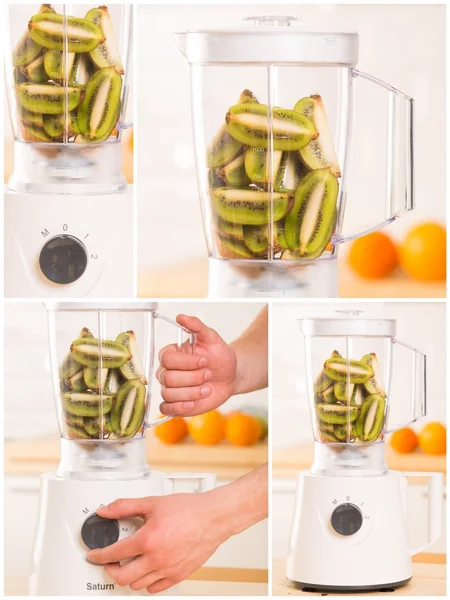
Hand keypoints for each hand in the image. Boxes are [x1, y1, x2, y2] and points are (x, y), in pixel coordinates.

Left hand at [87, 492, 225, 593]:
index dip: (99, 555)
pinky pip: (155, 588)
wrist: (213, 517)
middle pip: (122, 577)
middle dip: (110, 571)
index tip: (94, 555)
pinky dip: (146, 583)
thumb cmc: (188, 509)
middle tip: (109, 563)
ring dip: (128, 577)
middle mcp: (156, 558)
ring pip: (137, 585)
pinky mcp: (178, 575)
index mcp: (147, 539)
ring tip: (128, 565)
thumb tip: (106, 510)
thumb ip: (125, 506)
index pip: (114, 554)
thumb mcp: (152, 502)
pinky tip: (146, 571)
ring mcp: (167, 570)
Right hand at [156, 315, 237, 415]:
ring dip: (191, 393)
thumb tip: (180, 316)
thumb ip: (196, 326)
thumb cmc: (219, 355)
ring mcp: (170, 389)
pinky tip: (194, 402)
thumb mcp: (211, 338)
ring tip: (207, 389)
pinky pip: (166, 409)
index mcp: (170, 354)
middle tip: (209, 374)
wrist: (230, 375)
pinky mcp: (175, 404)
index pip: (167, 359)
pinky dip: (179, 407)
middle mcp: (166, 371)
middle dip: (193, 378)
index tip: (205, 360)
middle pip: (168, 378)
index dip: (187, 362)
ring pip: (169, 394)